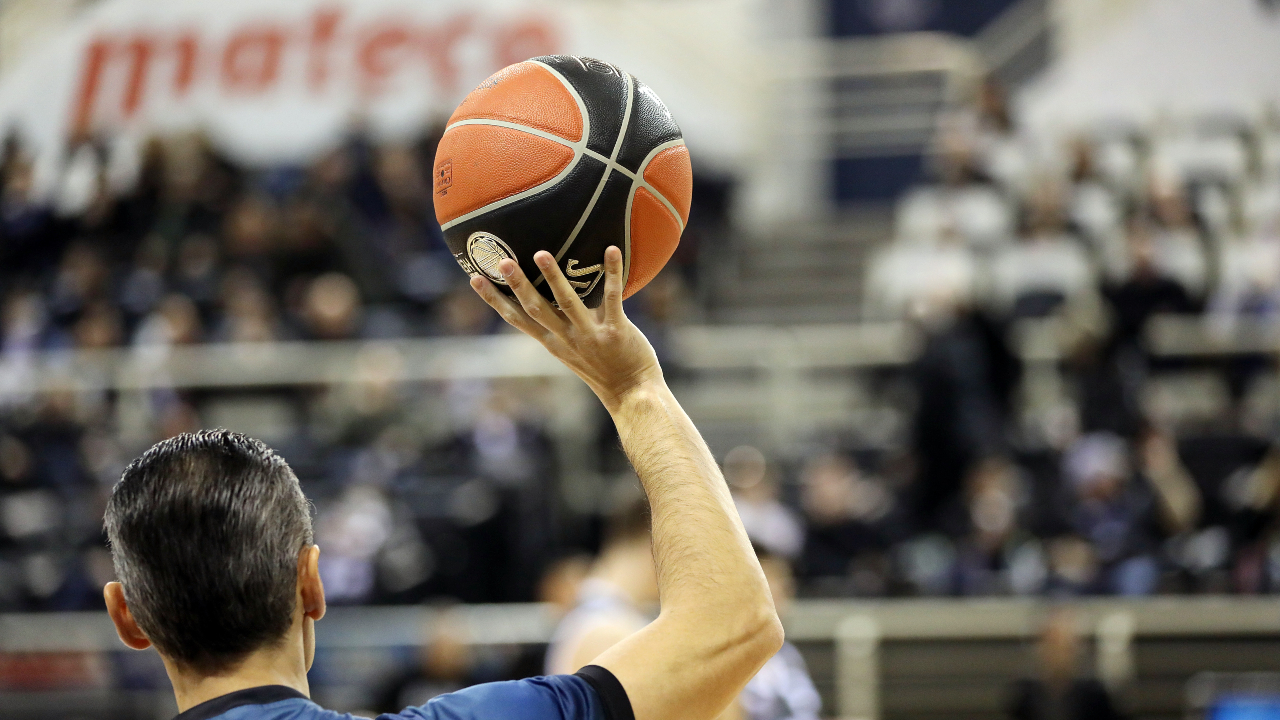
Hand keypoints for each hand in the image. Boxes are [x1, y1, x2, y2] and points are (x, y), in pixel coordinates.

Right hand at [470, 247, 662, 411]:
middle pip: (535, 308)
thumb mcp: (573, 351)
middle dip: (517, 284)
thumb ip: (562, 326)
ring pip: (568, 302)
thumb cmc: (604, 369)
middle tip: (502, 262)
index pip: (517, 318)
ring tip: (541, 253)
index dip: (495, 299)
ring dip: (553, 277)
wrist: (632, 393)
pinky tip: (611, 249)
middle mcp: (567, 338)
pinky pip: (613, 297)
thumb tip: (551, 293)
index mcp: (553, 342)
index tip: (476, 279)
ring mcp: (591, 335)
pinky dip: (612, 272)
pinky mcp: (616, 331)